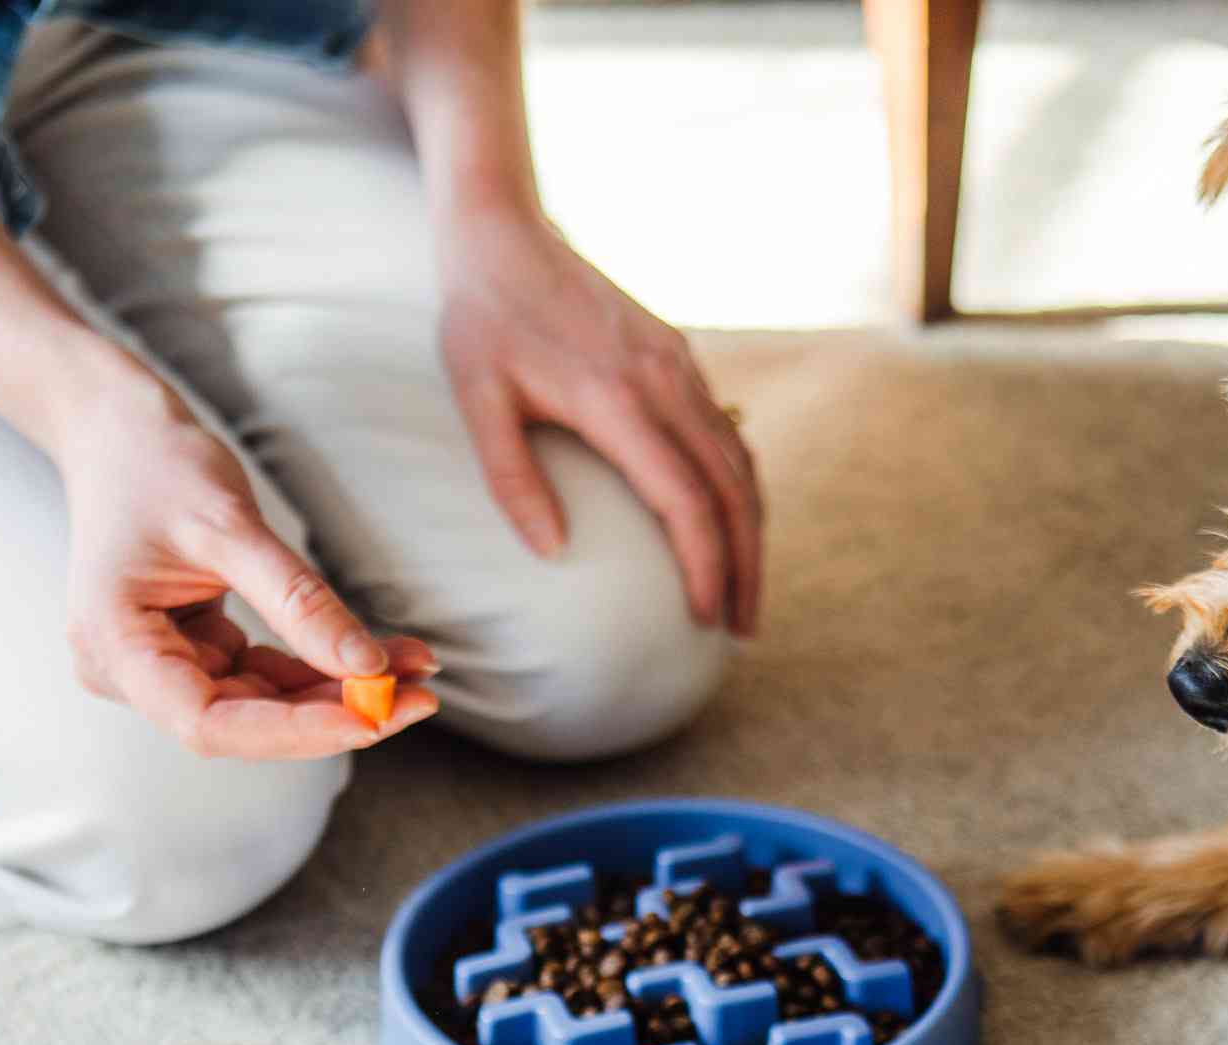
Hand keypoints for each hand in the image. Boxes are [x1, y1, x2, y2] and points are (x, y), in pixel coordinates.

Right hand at [53, 382, 439, 758]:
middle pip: (243, 722)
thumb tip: (367, 667)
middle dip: (333, 711)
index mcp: (114, 647)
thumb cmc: (156, 465)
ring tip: (414, 669)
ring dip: (338, 691)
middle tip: (418, 697)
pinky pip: (265, 675)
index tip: (372, 716)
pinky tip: (381, 657)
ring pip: (263, 703)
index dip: (294, 732)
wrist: (120, 434)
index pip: (208, 722)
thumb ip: (297, 601)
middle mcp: (130, 671)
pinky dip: (321, 666)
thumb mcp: (230, 526)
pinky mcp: (195, 653)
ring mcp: (163, 666)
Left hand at [435, 209, 762, 636]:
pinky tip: (730, 525)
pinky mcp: (680, 358)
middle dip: (746, 566)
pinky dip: (739, 490)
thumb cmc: (480, 319)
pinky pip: (727, 435)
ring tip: (744, 590)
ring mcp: (681, 368)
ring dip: (751, 531)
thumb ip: (513, 478)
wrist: (503, 232)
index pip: (686, 500)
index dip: (706, 565)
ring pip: (741, 462)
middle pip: (733, 491)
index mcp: (618, 400)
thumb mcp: (476, 400)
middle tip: (744, 629)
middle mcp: (665, 383)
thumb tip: (553, 552)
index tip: (706, 617)